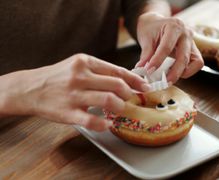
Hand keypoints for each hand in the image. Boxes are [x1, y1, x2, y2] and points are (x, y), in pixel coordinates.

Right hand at [0, 54, 149, 130]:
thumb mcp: (78, 65)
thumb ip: (99, 71)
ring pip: (108, 100)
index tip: (145, 86)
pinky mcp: (68, 112)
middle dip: (130, 94)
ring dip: (120, 107)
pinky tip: (108, 123)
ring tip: (120, 110)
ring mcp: (74, 95)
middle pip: (117, 85)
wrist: (30, 89)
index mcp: (85, 62)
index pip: (117, 71)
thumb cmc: (58, 77)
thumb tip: (125, 79)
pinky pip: (92, 120)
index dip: (135, 80)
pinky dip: (104, 123)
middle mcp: (80, 76)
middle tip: (131, 99)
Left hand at [135, 12, 203, 82]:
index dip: (157, 61)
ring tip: (169, 79)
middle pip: (184, 57)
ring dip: (183, 73)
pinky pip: (197, 63)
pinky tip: (175, 73)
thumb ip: (146, 55)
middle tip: (164, 83)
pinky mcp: (194, 50)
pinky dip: (187, 71)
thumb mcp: (146, 39)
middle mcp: (186, 33)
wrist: (156, 23)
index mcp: (174, 26)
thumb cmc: (151, 29)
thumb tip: (142, 71)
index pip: (166, 47)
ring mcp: (192, 42)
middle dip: (174, 72)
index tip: (148, 71)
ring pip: (196, 62)